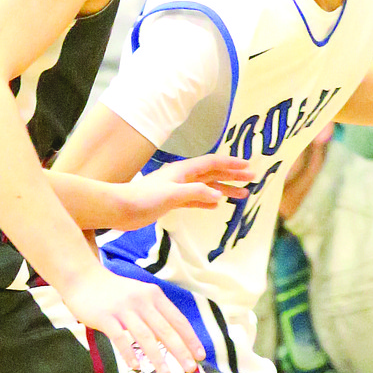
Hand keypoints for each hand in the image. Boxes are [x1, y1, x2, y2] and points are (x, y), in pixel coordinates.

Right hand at [62, 261, 204, 372]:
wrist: (84, 278)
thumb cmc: (115, 292)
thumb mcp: (141, 295)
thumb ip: (156, 312)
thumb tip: (175, 338)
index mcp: (154, 295)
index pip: (178, 320)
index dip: (190, 338)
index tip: (200, 355)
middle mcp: (142, 301)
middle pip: (166, 330)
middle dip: (180, 351)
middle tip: (191, 369)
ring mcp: (123, 309)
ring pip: (145, 336)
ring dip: (157, 356)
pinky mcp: (105, 317)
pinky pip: (120, 337)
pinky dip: (129, 353)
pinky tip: (136, 367)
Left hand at [113, 155, 252, 230]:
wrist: (120, 209)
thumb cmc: (143, 198)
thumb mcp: (172, 194)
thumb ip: (195, 193)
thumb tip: (218, 195)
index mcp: (183, 170)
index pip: (212, 164)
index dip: (231, 165)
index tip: (249, 167)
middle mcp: (182, 177)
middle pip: (213, 174)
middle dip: (232, 176)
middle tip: (252, 179)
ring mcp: (177, 189)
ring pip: (207, 187)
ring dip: (224, 189)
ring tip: (242, 195)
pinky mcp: (172, 202)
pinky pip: (196, 199)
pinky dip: (209, 200)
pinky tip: (217, 204)